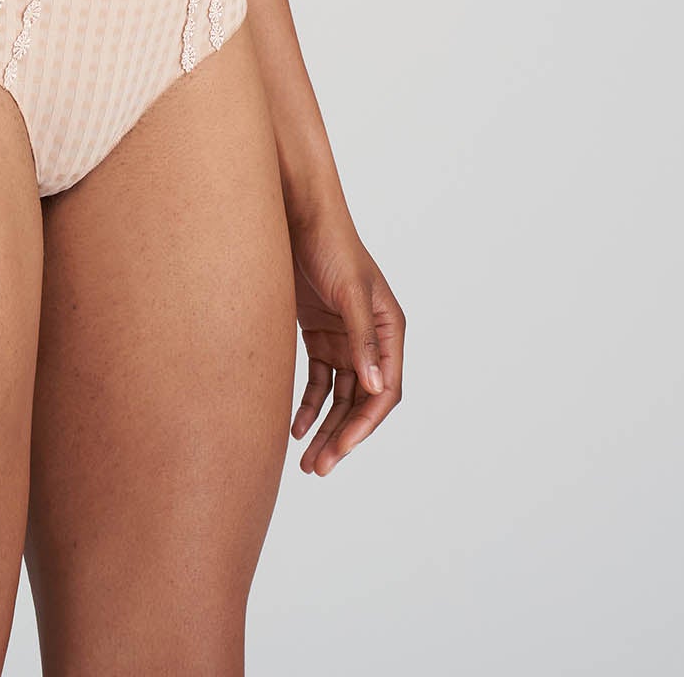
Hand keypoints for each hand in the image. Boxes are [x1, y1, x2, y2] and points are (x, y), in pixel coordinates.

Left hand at [287, 206, 404, 475]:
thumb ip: (362, 339)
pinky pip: (318, 380)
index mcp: (389, 329)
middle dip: (342, 435)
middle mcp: (370, 338)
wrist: (295, 214)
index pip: (385, 390)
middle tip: (319, 468)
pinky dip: (309, 405)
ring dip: (326, 428)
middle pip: (362, 400)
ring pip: (339, 396)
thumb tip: (377, 388)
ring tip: (307, 462)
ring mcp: (344, 337)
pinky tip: (295, 427)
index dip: (365, 424)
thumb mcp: (349, 291)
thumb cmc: (329, 245)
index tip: (340, 449)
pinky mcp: (319, 333)